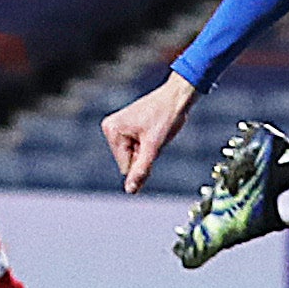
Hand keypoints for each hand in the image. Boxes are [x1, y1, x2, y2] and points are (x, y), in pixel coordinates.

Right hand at [102, 74, 197, 193]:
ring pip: (132, 155)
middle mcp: (110, 127)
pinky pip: (135, 147)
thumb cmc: (166, 116)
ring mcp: (118, 126)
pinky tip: (153, 131)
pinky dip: (147, 144)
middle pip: (127, 161)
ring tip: (155, 133)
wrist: (177, 96)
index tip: (153, 144)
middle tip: (155, 137)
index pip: (125, 166)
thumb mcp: (154, 147)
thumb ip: (140, 170)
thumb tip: (130, 190)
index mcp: (112, 130)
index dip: (143, 161)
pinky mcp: (126, 127)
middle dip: (144, 155)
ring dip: (146, 150)